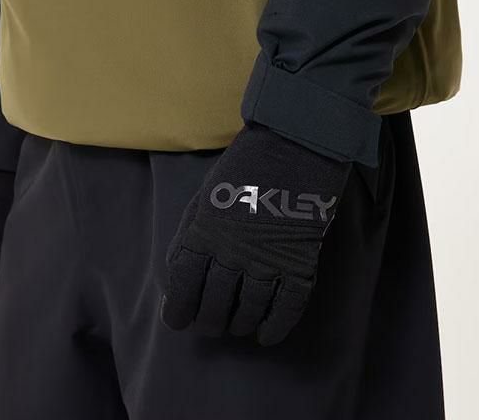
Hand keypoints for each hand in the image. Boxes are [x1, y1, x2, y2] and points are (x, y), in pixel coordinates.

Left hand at [161, 124, 350, 345]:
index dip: (179, 311)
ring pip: (248, 310)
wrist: (293, 144)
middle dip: (208, 322)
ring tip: (236, 327)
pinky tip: (266, 334)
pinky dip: (276, 326)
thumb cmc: (244, 167)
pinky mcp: (300, 261)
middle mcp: (232, 251)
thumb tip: (178, 271)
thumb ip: (190, 233)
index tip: (178, 322)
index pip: (184, 285)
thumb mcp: (205, 194)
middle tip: (210, 326)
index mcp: (204, 231)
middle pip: (215, 304)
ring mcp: (268, 258)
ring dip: (239, 325)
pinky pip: (287, 306)